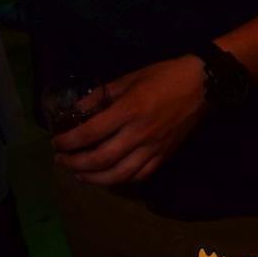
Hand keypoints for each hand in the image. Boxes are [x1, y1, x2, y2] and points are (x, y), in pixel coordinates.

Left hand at [52, 55, 206, 184]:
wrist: (202, 86)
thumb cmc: (163, 76)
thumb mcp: (128, 78)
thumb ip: (102, 95)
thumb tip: (78, 109)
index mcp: (128, 110)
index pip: (91, 133)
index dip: (69, 141)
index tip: (55, 143)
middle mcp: (139, 134)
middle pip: (100, 159)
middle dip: (75, 164)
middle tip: (61, 161)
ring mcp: (153, 149)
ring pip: (119, 175)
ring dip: (94, 178)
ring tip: (79, 174)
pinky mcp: (164, 157)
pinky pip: (139, 176)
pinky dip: (119, 180)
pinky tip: (107, 176)